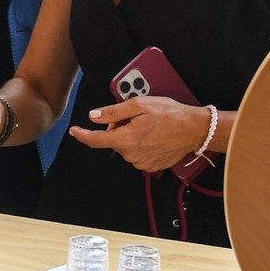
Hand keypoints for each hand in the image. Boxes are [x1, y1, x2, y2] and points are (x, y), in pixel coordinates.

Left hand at [67, 97, 205, 173]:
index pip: (96, 140)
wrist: (194, 129)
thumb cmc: (170, 114)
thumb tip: (94, 116)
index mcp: (126, 139)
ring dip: (131, 136)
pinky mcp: (150, 166)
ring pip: (125, 147)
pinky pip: (137, 154)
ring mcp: (141, 162)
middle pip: (113, 140)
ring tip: (149, 126)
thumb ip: (113, 112)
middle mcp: (131, 154)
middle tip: (136, 117)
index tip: (75, 131)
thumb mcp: (140, 104)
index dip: (82, 134)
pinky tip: (153, 136)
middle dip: (119, 128)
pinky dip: (141, 144)